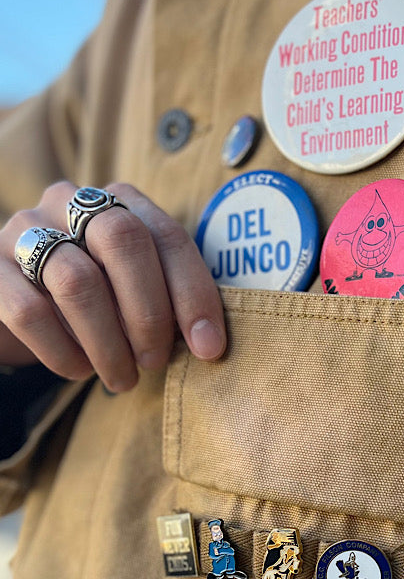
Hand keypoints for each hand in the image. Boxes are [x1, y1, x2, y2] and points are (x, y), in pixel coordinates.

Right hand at [0, 182, 226, 390]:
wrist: (19, 302)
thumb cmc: (97, 299)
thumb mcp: (134, 289)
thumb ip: (168, 299)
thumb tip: (207, 343)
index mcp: (117, 200)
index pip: (167, 236)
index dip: (193, 294)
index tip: (209, 348)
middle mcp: (69, 202)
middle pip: (122, 241)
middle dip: (149, 312)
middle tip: (155, 361)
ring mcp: (24, 230)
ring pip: (77, 281)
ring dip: (109, 343)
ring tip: (122, 378)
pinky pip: (29, 313)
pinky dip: (63, 352)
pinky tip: (80, 371)